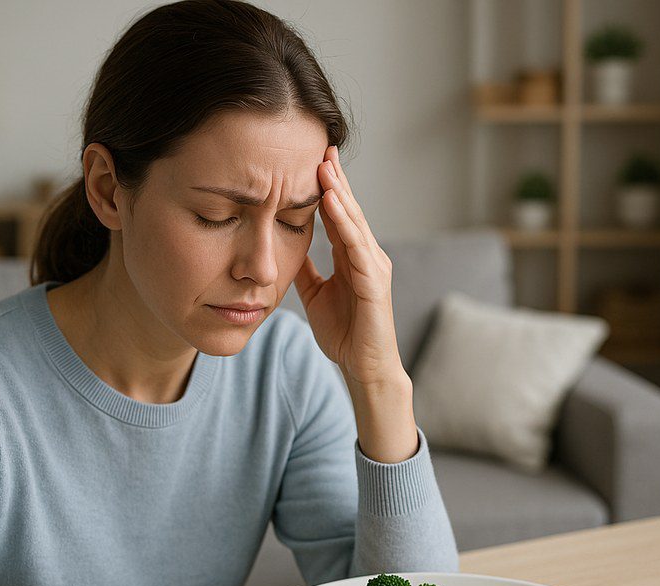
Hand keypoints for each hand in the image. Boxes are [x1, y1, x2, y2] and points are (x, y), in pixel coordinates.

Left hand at [293, 145, 405, 387]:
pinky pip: (357, 246)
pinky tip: (331, 201)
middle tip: (320, 145)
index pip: (338, 215)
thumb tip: (285, 247)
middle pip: (349, 210)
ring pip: (354, 222)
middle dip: (334, 179)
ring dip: (339, 192)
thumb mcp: (315, 294)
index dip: (325, 188)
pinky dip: (344, 222)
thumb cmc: (344, 333)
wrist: (364, 367)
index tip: (309, 159)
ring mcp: (373, 267)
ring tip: (325, 164)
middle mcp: (366, 256)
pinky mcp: (374, 283)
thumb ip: (305, 270)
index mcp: (352, 258)